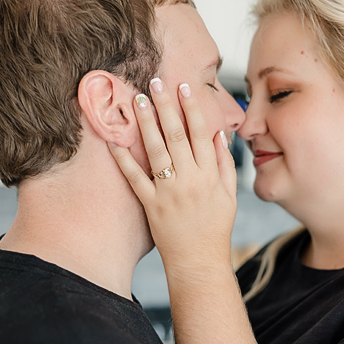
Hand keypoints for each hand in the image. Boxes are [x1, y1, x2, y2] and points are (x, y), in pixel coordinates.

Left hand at [108, 79, 236, 273]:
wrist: (199, 261)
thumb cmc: (215, 228)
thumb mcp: (229, 196)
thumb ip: (224, 164)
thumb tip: (218, 135)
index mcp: (210, 175)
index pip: (201, 134)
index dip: (192, 109)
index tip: (184, 87)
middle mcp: (190, 180)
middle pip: (177, 136)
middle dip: (166, 107)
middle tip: (154, 82)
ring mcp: (169, 191)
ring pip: (156, 151)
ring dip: (146, 124)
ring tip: (137, 101)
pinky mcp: (150, 204)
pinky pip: (135, 178)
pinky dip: (124, 160)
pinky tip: (114, 141)